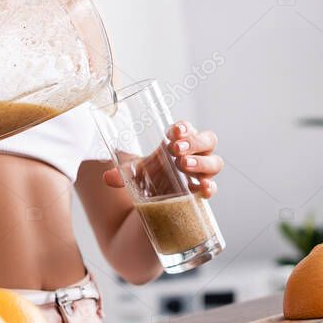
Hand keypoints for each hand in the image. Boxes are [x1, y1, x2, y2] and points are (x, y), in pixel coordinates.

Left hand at [103, 121, 222, 197]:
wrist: (162, 195)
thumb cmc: (154, 173)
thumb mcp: (138, 171)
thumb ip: (124, 173)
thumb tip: (108, 177)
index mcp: (182, 140)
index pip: (188, 128)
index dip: (184, 127)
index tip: (173, 131)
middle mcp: (197, 153)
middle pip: (208, 140)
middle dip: (194, 142)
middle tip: (176, 148)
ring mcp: (203, 171)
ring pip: (215, 162)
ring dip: (201, 162)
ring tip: (183, 165)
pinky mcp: (204, 189)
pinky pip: (213, 186)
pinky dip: (209, 186)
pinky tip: (201, 188)